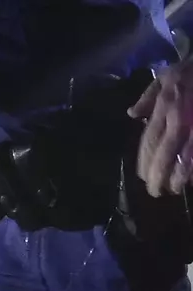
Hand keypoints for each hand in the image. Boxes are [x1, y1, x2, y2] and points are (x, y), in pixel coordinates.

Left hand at [129, 59, 192, 196]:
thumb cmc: (190, 70)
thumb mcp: (165, 76)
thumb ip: (148, 97)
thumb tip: (132, 114)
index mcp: (164, 108)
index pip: (149, 140)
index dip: (145, 161)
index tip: (143, 177)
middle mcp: (179, 118)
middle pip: (165, 152)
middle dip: (158, 174)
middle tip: (155, 191)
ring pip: (186, 155)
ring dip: (178, 175)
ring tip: (173, 188)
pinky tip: (191, 178)